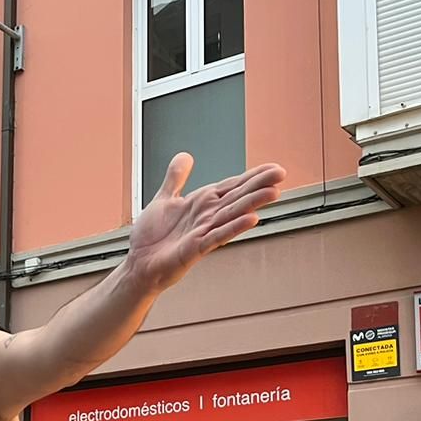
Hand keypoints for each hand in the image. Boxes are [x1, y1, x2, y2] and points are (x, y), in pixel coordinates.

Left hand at [124, 156, 284, 291]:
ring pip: (232, 215)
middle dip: (258, 185)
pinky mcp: (196, 249)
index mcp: (201, 203)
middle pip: (237, 197)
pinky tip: (251, 219)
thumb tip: (185, 156)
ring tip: (273, 193)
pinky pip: (217, 237)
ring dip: (252, 204)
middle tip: (281, 174)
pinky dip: (234, 228)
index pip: (232, 186)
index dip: (252, 176)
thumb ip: (175, 178)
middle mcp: (207, 217)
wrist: (138, 263)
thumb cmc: (152, 237)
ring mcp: (203, 233)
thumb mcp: (163, 199)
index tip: (273, 168)